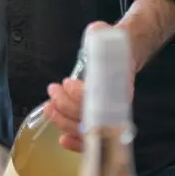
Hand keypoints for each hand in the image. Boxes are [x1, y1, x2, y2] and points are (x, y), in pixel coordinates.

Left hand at [42, 20, 115, 152]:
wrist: (125, 54)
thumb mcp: (106, 35)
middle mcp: (118, 106)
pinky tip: (62, 139)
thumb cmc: (113, 46)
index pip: (100, 97)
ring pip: (87, 131)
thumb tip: (96, 32)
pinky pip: (90, 140)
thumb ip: (100, 35)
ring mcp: (110, 117)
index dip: (80, 94)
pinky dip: (76, 143)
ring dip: (63, 121)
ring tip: (48, 107)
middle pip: (90, 117)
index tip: (67, 82)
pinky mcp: (101, 122)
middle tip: (52, 91)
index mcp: (121, 85)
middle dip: (65, 107)